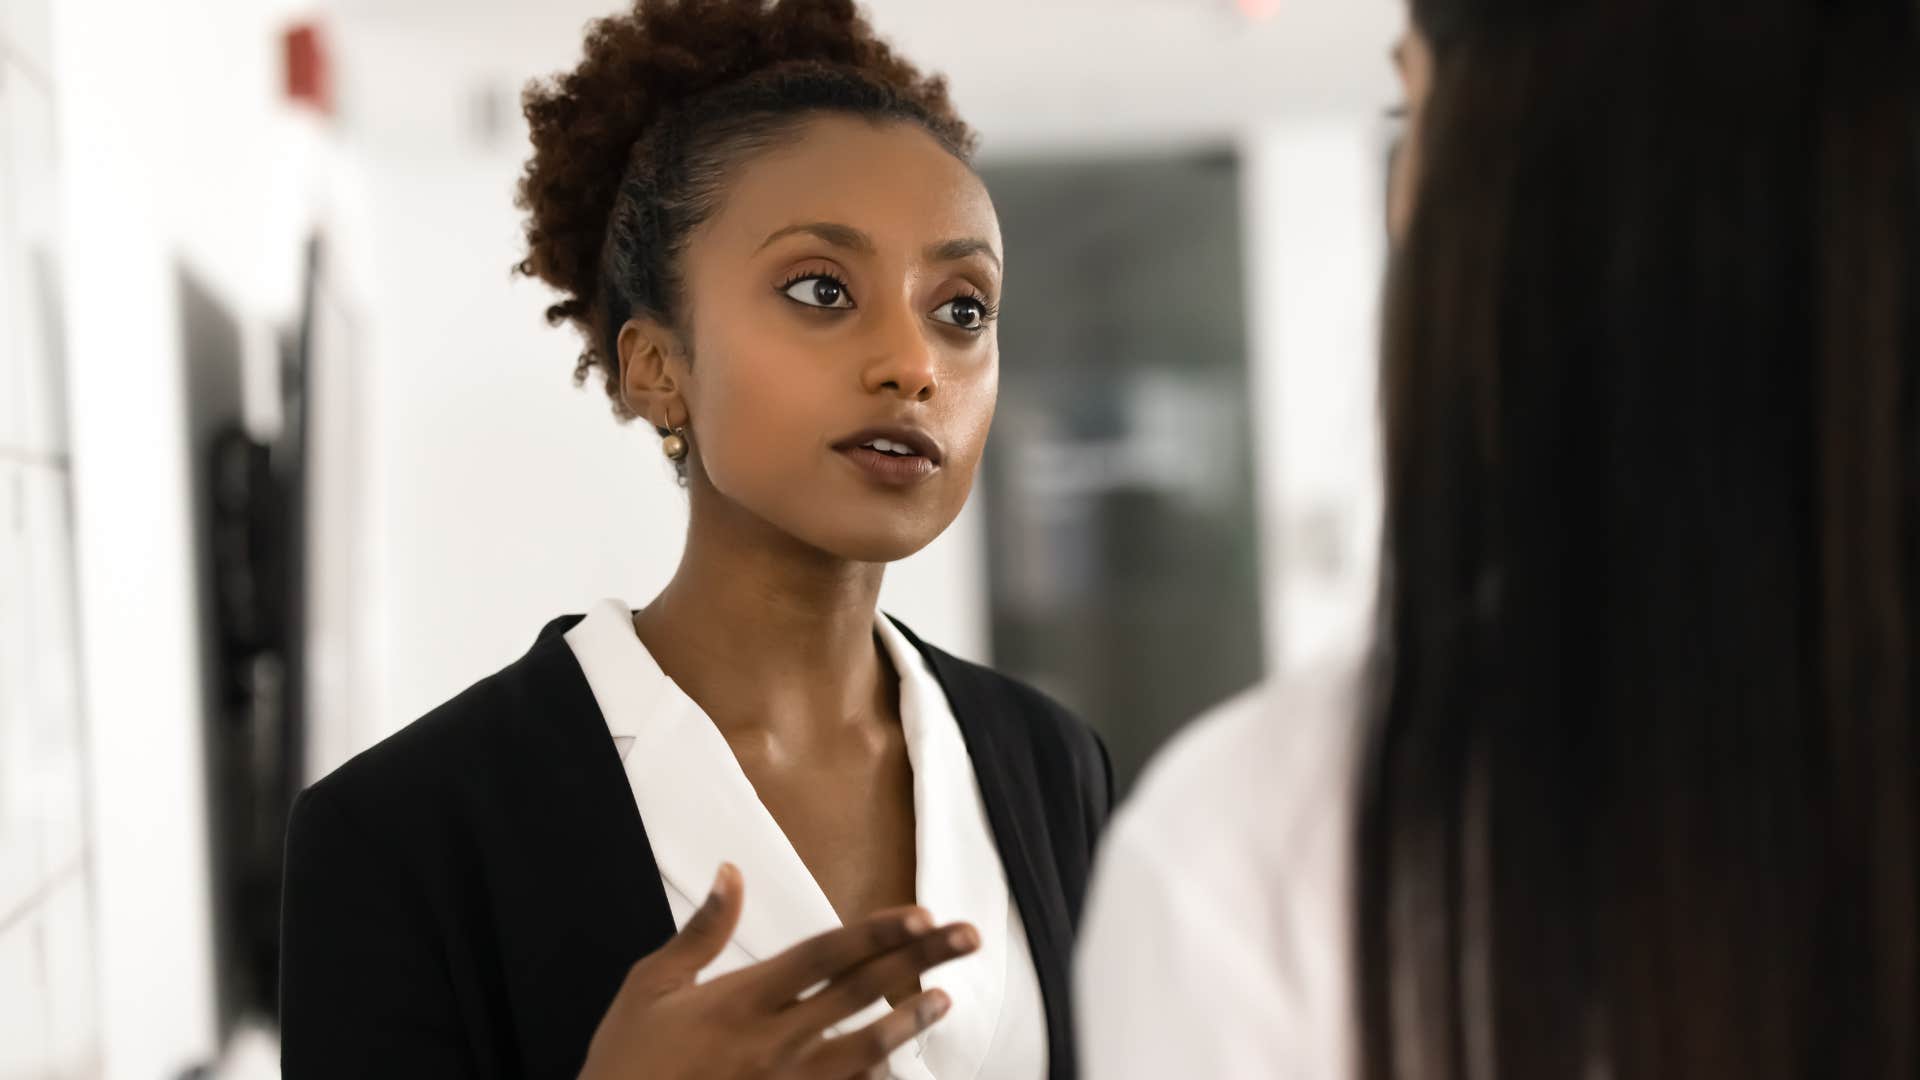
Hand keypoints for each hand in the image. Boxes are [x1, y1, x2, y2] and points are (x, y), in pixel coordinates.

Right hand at [578, 863, 980, 1079]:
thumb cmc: (627, 1062)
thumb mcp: (650, 988)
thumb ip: (700, 932)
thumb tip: (730, 872)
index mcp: (741, 999)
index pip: (824, 955)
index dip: (877, 932)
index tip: (922, 914)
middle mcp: (773, 1041)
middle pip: (861, 992)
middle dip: (919, 960)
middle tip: (967, 936)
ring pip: (865, 1049)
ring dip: (910, 1021)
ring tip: (944, 997)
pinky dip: (874, 1076)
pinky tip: (898, 1060)